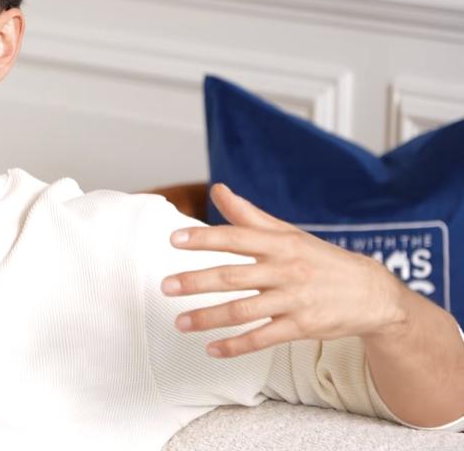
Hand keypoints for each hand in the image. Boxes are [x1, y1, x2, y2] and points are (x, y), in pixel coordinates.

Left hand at [160, 183, 406, 357]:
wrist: (372, 293)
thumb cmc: (320, 259)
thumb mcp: (288, 233)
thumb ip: (248, 215)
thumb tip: (218, 190)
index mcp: (280, 244)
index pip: (235, 237)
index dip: (203, 238)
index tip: (173, 240)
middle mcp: (285, 270)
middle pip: (232, 276)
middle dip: (195, 281)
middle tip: (165, 286)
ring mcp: (294, 300)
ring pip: (243, 310)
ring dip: (208, 317)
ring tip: (179, 322)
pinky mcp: (302, 326)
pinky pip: (263, 338)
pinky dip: (235, 345)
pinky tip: (211, 348)